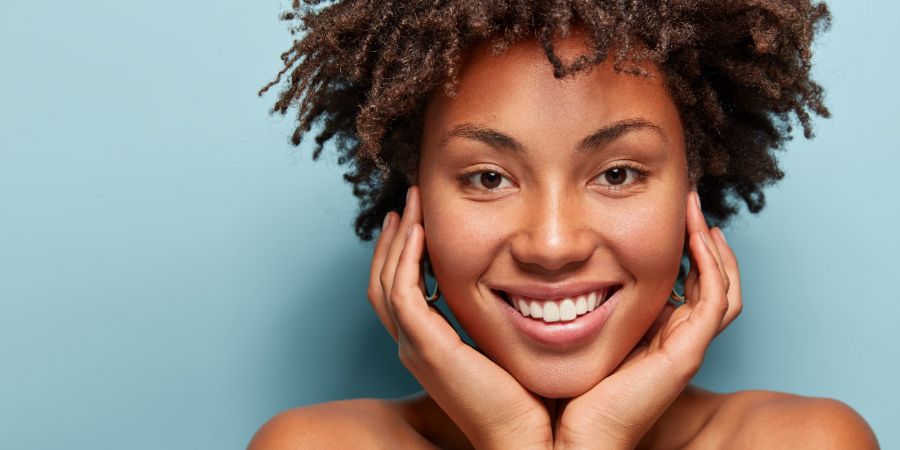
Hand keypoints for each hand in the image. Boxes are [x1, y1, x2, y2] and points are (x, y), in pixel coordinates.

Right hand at [368, 186, 552, 449]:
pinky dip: (405, 257)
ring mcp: (415, 348)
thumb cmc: (530, 400)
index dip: (404, 254)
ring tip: (410, 204)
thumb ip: (504, 318)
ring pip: (385, 282)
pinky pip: (403, 292)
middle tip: (409, 202)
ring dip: (396, 238)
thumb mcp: (510, 347)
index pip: (402, 292)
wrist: (530, 441)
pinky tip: (419, 229)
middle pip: (383, 282)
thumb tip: (528, 285)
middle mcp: (415, 346)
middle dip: (393, 239)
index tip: (420, 220)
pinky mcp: (426, 347)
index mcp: (430, 347)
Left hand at [553, 191, 741, 448]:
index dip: (677, 245)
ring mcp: (683, 346)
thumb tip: (541, 260)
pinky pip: (716, 300)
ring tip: (695, 207)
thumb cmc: (557, 388)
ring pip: (721, 285)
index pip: (679, 281)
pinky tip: (697, 235)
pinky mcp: (685, 353)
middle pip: (707, 279)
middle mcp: (671, 338)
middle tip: (686, 198)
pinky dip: (712, 265)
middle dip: (700, 236)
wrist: (564, 438)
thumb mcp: (564, 329)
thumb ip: (568, 300)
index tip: (657, 208)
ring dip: (712, 244)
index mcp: (648, 332)